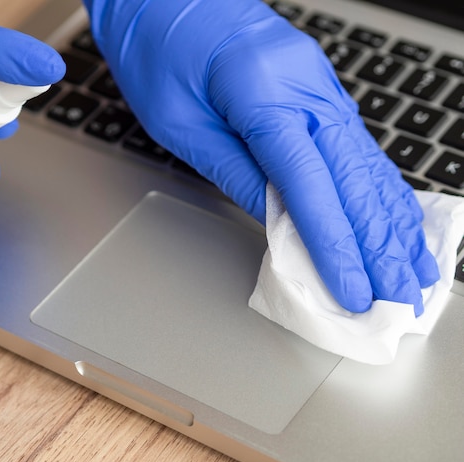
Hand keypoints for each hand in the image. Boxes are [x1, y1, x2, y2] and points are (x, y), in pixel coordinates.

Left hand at [83, 0, 438, 314]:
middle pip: (353, 176)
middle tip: (398, 295)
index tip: (353, 287)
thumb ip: (237, 173)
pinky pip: (358, 146)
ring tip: (413, 266)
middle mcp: (305, 85)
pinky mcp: (319, 91)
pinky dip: (379, 188)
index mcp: (262, 90)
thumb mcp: (181, 124)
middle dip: (378, 243)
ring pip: (367, 163)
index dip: (334, 241)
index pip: (308, 182)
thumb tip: (281, 224)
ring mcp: (319, 85)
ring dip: (391, 220)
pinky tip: (397, 217)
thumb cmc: (160, 54)